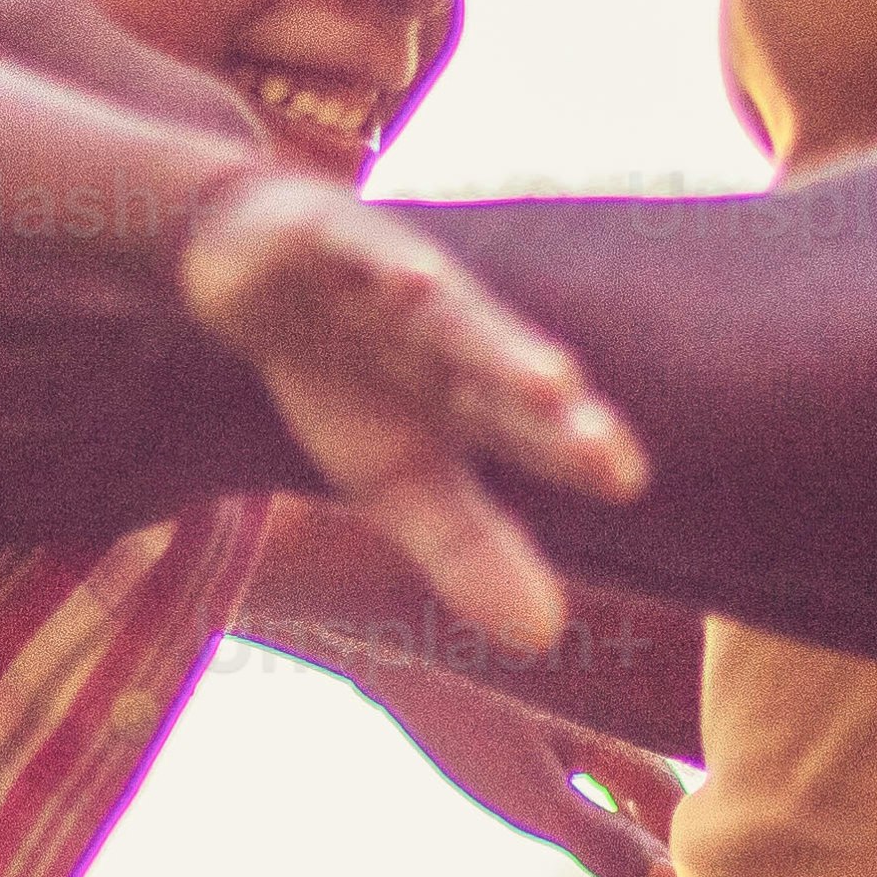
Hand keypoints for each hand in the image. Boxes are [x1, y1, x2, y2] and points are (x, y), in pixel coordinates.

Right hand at [175, 178, 643, 650]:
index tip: (625, 479)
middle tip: (607, 450)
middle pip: (503, 371)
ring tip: (549, 381)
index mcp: (470, 391)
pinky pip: (360, 252)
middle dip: (550, 409)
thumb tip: (547, 638)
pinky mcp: (332, 238)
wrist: (251, 264)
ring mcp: (391, 283)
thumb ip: (469, 550)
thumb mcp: (395, 479)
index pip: (530, 426)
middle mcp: (448, 334)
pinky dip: (386, 267)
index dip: (574, 449)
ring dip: (495, 342)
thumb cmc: (346, 376)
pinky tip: (412, 283)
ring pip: (450, 313)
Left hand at [351, 651, 683, 876]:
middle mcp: (610, 715)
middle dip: (665, 859)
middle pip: (656, 795)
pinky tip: (583, 811)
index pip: (671, 812)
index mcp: (620, 736)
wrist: (392, 638)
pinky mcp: (539, 703)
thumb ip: (597, 835)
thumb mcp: (528, 791)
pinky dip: (602, 797)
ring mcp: (577, 706)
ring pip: (624, 776)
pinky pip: (592, 760)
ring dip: (636, 830)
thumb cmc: (461, 716)